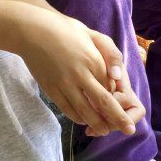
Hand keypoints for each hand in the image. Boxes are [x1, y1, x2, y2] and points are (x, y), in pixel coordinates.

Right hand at [19, 11, 138, 136]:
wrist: (32, 30)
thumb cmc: (64, 29)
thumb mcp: (92, 34)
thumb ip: (110, 53)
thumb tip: (117, 77)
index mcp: (94, 60)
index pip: (112, 86)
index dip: (119, 99)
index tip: (126, 106)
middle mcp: (81, 75)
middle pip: (103, 103)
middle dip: (118, 119)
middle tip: (129, 130)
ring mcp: (64, 84)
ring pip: (84, 111)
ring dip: (97, 123)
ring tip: (104, 131)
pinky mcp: (51, 89)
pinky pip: (67, 109)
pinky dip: (77, 118)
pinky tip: (83, 121)